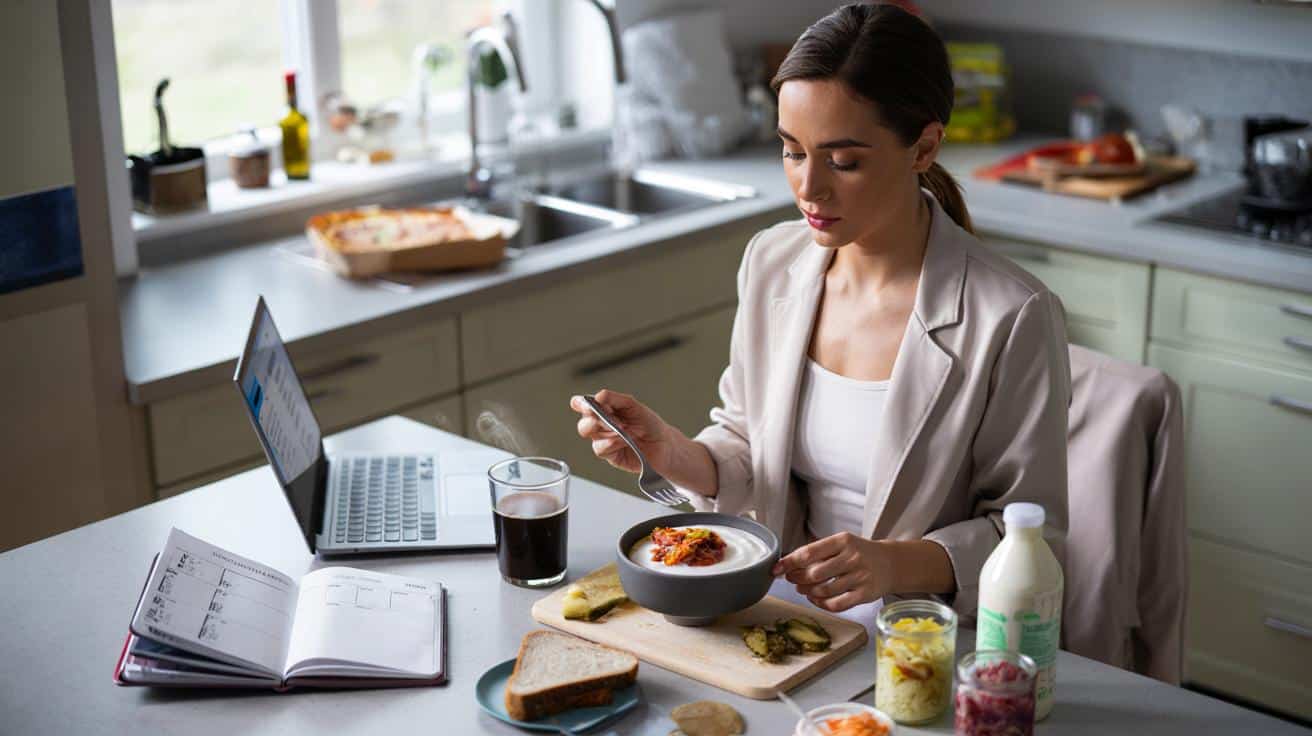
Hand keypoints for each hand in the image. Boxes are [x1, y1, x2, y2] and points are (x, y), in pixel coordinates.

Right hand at [569, 390, 675, 475]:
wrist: (665, 446)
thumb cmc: (650, 425)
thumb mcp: (634, 406)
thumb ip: (615, 399)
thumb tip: (598, 396)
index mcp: (605, 410)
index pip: (584, 405)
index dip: (580, 403)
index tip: (585, 403)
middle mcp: (602, 426)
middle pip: (583, 422)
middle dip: (591, 418)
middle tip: (604, 416)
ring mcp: (604, 441)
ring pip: (588, 434)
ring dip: (604, 429)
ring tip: (621, 429)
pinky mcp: (610, 455)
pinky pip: (600, 448)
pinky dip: (610, 442)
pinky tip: (623, 440)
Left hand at [771, 532, 893, 612]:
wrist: (890, 563)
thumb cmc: (859, 553)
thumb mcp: (841, 543)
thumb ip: (818, 551)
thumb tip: (788, 564)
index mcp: (843, 541)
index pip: (809, 552)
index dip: (789, 562)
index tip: (776, 568)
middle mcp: (852, 557)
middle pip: (814, 574)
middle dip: (797, 578)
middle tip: (792, 579)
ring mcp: (860, 577)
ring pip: (824, 590)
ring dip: (808, 592)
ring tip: (803, 589)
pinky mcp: (865, 594)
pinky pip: (836, 604)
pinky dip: (821, 604)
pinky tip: (816, 598)